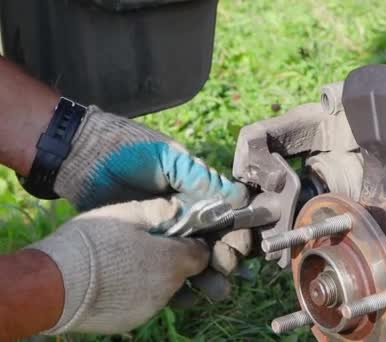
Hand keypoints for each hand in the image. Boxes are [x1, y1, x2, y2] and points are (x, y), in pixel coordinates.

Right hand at [28, 198, 210, 333]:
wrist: (51, 284)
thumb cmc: (91, 242)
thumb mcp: (128, 213)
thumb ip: (162, 211)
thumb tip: (185, 209)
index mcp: (172, 262)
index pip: (202, 254)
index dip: (194, 242)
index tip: (181, 234)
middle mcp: (167, 290)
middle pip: (184, 274)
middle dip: (174, 261)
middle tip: (150, 246)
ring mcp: (149, 309)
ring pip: (164, 290)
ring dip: (156, 278)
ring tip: (130, 263)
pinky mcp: (130, 322)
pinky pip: (144, 303)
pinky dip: (137, 292)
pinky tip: (116, 280)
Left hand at [54, 107, 250, 275]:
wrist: (79, 155)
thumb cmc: (128, 149)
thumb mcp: (169, 158)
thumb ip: (200, 178)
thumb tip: (239, 198)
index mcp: (193, 192)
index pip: (223, 218)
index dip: (234, 234)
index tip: (238, 248)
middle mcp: (181, 215)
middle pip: (212, 243)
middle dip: (224, 258)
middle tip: (227, 269)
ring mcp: (160, 232)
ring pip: (190, 260)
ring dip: (207, 276)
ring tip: (215, 290)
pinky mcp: (138, 246)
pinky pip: (162, 269)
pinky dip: (176, 283)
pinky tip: (187, 294)